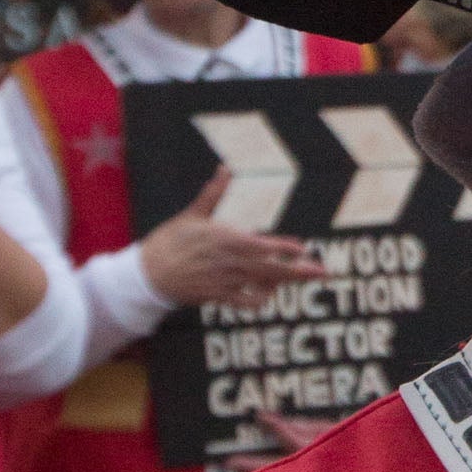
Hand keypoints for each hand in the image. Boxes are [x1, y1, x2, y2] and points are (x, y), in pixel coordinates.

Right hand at [141, 169, 318, 312]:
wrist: (149, 274)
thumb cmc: (169, 241)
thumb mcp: (191, 215)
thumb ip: (213, 193)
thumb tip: (223, 168)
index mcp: (224, 240)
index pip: (262, 246)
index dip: (284, 249)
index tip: (302, 248)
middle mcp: (230, 263)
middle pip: (271, 269)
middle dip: (299, 271)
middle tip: (323, 272)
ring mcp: (226, 282)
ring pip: (263, 286)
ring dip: (283, 283)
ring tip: (297, 276)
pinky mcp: (219, 297)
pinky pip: (248, 303)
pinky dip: (262, 299)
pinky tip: (268, 292)